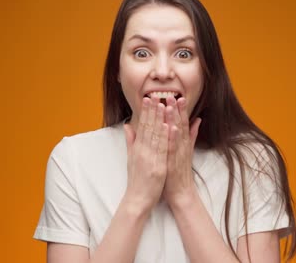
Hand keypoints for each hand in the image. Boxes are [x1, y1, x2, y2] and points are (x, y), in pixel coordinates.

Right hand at [123, 95, 168, 212]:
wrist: (137, 200)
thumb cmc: (136, 180)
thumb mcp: (131, 158)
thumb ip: (131, 141)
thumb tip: (127, 126)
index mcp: (137, 148)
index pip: (141, 126)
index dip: (145, 112)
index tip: (148, 98)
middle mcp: (142, 151)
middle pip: (148, 128)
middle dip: (152, 111)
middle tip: (155, 95)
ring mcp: (150, 159)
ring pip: (155, 136)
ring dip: (160, 119)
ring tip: (163, 105)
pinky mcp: (158, 167)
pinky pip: (162, 150)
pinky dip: (165, 138)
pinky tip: (168, 126)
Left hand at [163, 95, 201, 206]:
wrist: (181, 193)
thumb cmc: (179, 172)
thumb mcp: (186, 151)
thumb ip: (192, 135)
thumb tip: (197, 120)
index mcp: (183, 142)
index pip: (181, 122)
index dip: (179, 109)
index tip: (176, 95)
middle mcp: (182, 146)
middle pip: (181, 124)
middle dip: (178, 109)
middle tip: (174, 94)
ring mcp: (179, 153)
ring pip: (178, 133)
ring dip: (175, 118)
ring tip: (172, 105)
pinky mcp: (175, 161)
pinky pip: (174, 147)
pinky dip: (174, 137)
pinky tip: (172, 127)